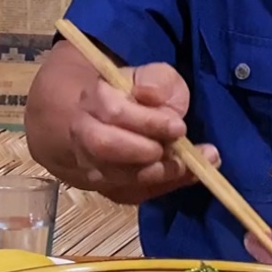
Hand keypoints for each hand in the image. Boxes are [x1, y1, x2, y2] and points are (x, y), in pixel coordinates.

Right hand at [69, 61, 218, 204]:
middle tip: (177, 149)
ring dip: (156, 173)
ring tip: (187, 164)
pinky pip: (132, 193)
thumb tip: (152, 94)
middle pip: (105, 146)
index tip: (179, 127)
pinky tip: (185, 175)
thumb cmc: (141, 98)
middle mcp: (84, 134)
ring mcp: (91, 164)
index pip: (114, 112)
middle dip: (145, 151)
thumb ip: (157, 80)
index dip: (148, 122)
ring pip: (116, 176)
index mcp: (95, 99)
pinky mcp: (107, 187)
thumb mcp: (155, 78)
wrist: (117, 123)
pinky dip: (161, 187)